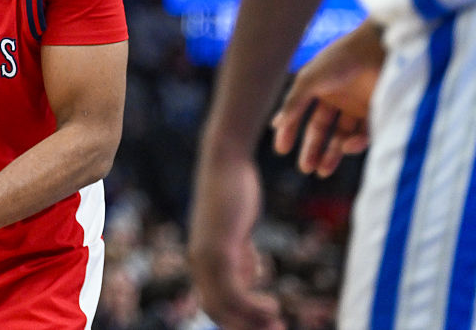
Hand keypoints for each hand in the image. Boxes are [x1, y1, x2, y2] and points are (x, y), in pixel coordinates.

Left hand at [188, 155, 284, 329]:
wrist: (225, 163)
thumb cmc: (233, 194)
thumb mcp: (236, 232)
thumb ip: (241, 254)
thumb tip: (250, 275)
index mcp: (202, 260)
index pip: (213, 305)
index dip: (237, 321)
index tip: (265, 326)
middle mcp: (199, 262)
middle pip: (217, 311)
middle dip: (245, 327)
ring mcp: (206, 256)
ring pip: (225, 306)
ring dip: (252, 321)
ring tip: (277, 323)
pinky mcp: (218, 247)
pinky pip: (233, 290)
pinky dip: (252, 306)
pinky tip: (273, 306)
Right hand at [271, 21, 381, 175]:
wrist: (379, 49)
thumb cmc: (341, 59)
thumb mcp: (309, 80)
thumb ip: (293, 103)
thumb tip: (276, 125)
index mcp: (317, 89)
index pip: (300, 116)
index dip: (290, 132)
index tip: (281, 150)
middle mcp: (337, 99)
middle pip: (321, 130)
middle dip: (312, 150)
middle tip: (305, 168)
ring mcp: (357, 107)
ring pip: (342, 137)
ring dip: (332, 154)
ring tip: (322, 171)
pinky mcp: (377, 113)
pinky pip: (364, 135)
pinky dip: (355, 144)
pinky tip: (347, 147)